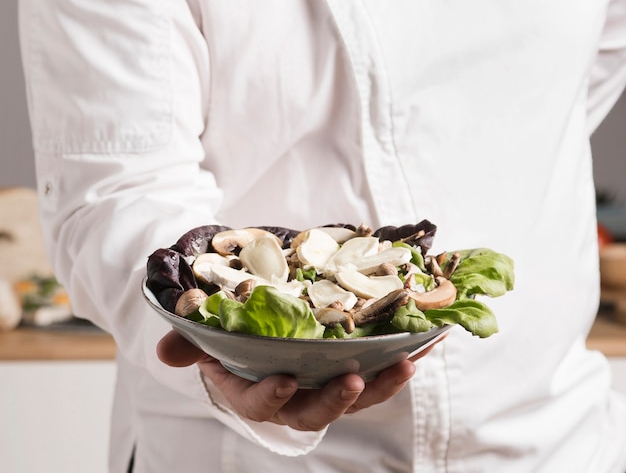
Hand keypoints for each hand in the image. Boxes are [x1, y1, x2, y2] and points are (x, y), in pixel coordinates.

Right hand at [157, 330, 442, 430]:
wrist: (255, 323)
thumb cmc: (229, 333)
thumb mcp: (207, 335)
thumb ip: (189, 342)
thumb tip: (166, 351)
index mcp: (253, 389)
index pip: (259, 403)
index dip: (271, 396)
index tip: (285, 378)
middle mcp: (292, 394)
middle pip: (313, 411)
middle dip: (334, 401)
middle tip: (354, 381)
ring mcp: (323, 383)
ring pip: (353, 396)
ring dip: (380, 384)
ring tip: (404, 363)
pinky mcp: (348, 368)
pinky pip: (376, 370)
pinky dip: (398, 358)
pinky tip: (423, 341)